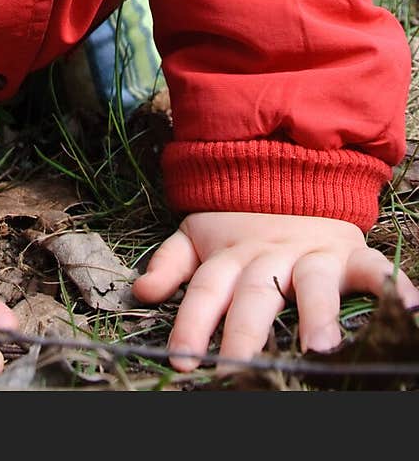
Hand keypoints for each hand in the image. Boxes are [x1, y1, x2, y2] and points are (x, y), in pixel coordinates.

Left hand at [132, 211, 418, 371]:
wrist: (290, 168)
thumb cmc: (239, 219)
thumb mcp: (198, 233)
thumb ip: (170, 262)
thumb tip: (140, 292)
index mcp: (230, 255)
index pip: (206, 290)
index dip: (191, 323)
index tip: (182, 359)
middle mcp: (270, 258)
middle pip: (256, 295)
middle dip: (246, 331)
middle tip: (240, 365)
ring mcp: (312, 255)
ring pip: (313, 285)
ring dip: (318, 314)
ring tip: (320, 347)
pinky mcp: (349, 252)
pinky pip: (373, 269)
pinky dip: (391, 285)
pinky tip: (405, 304)